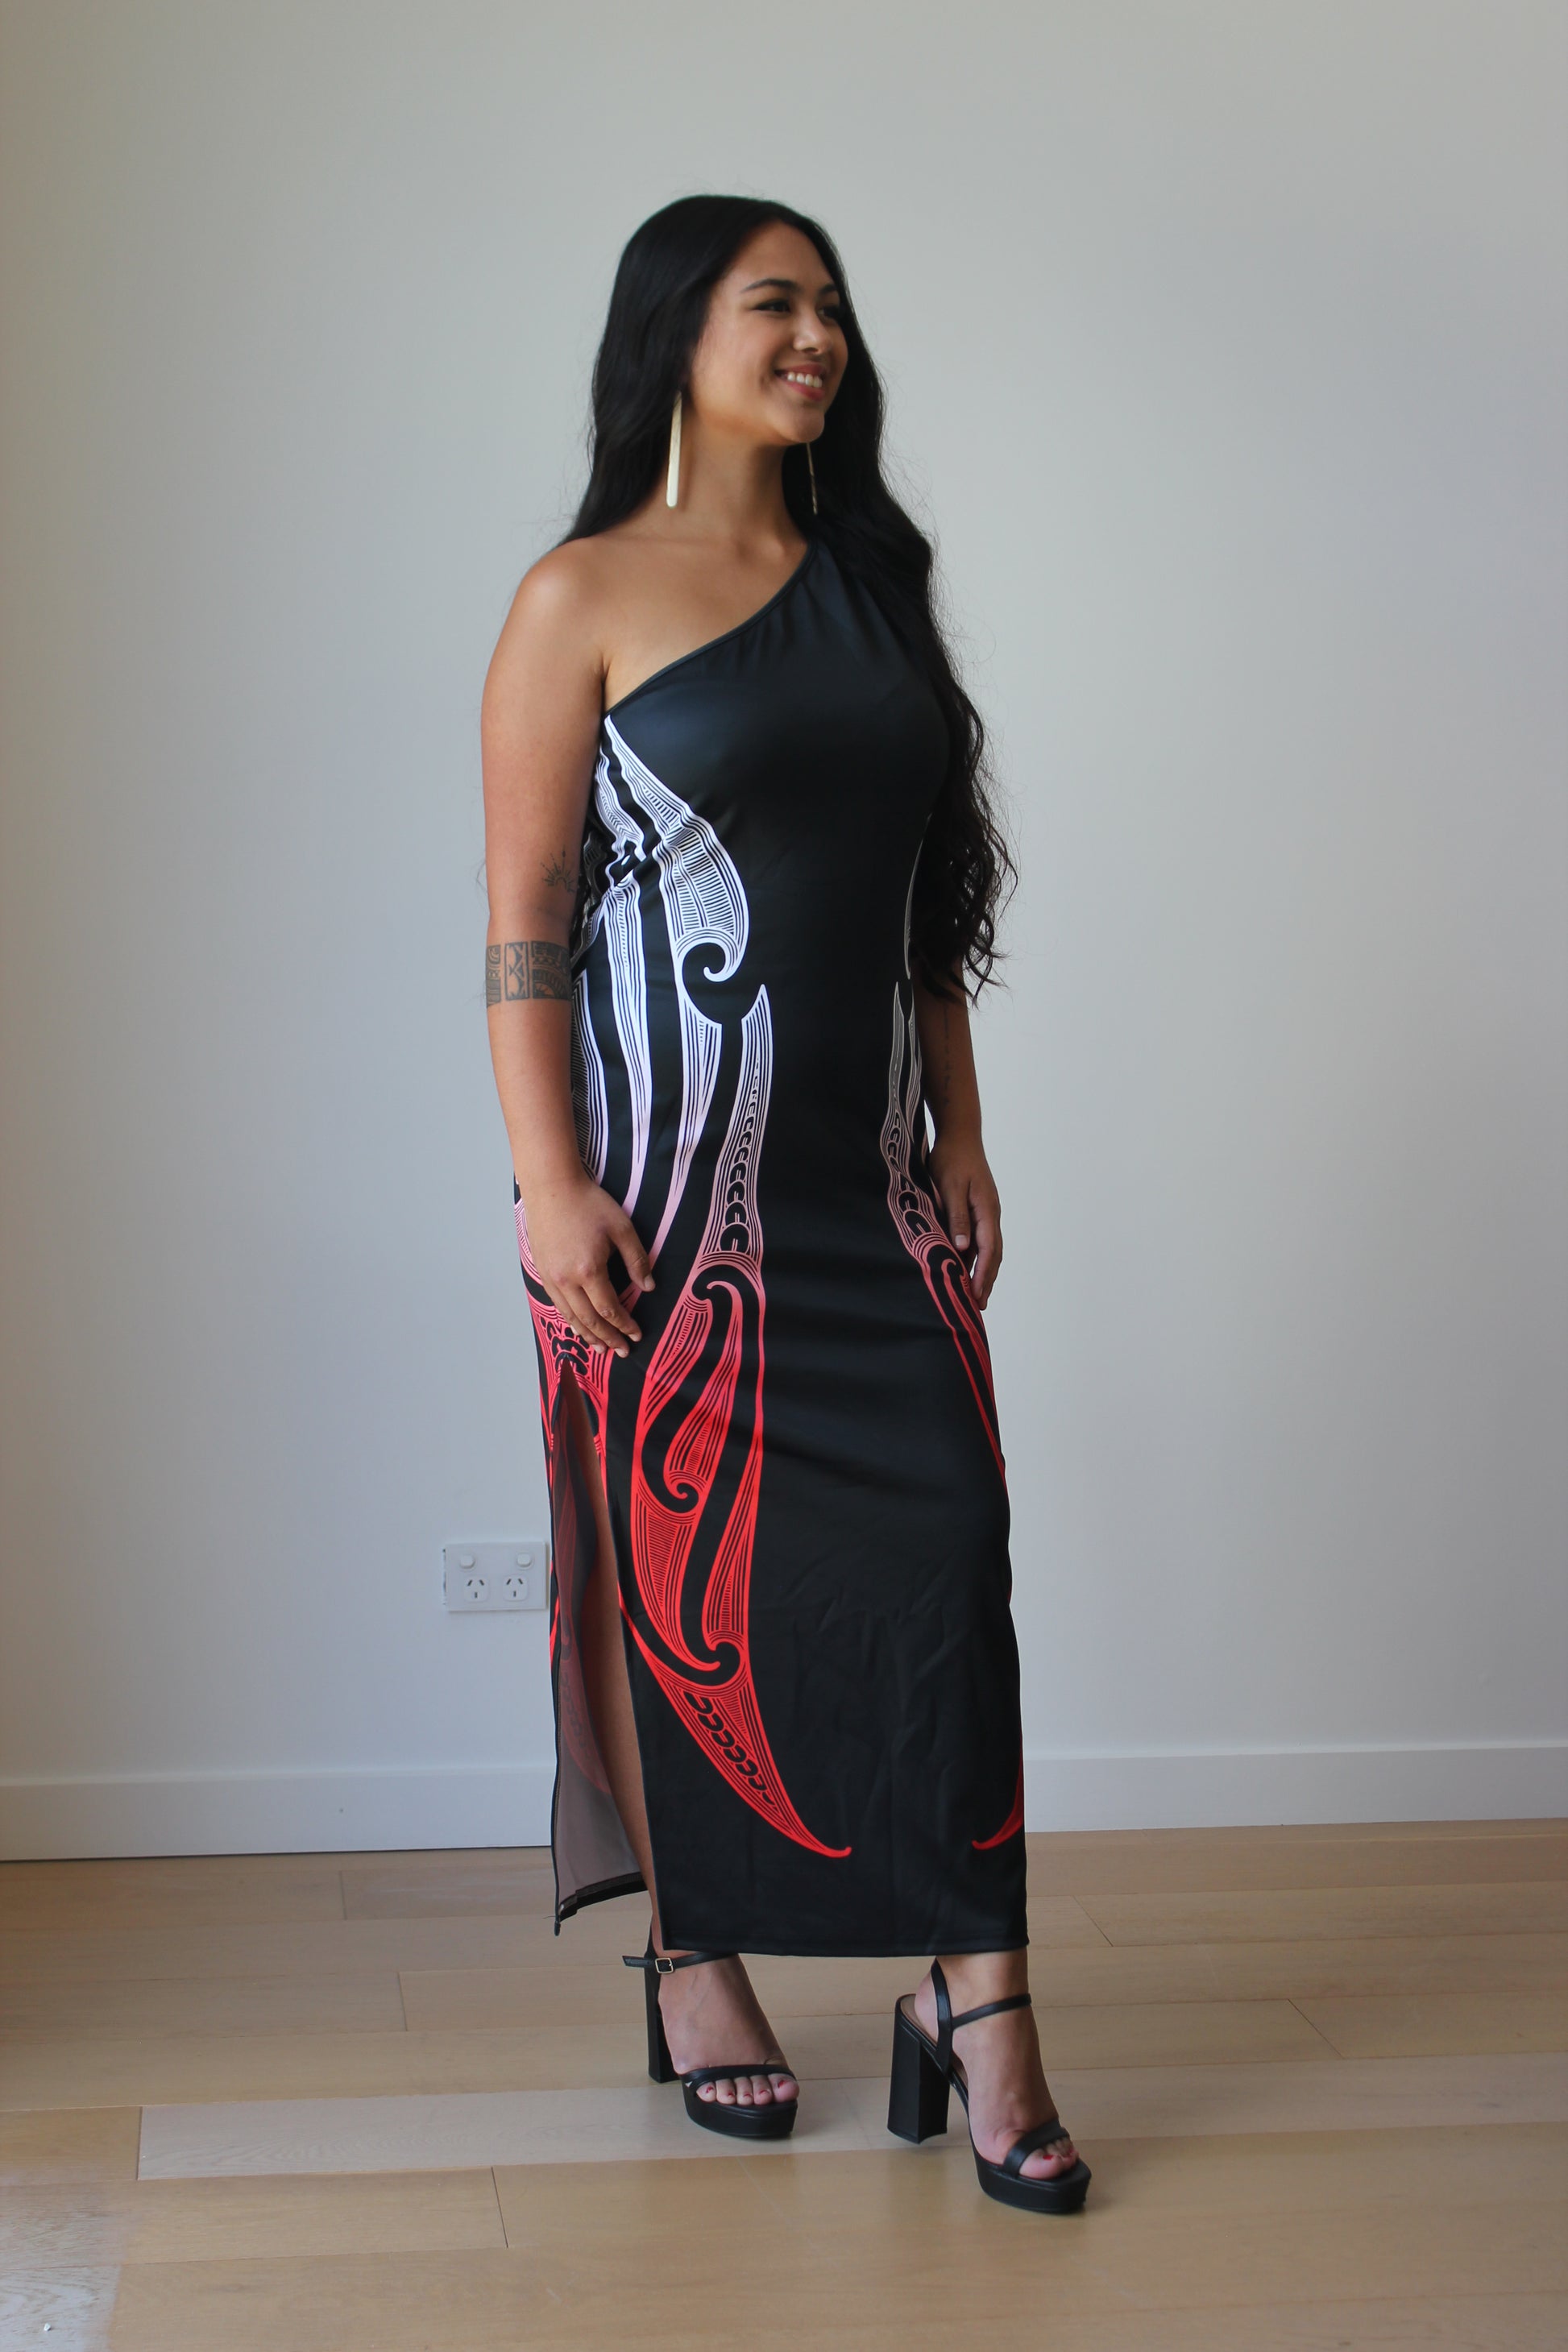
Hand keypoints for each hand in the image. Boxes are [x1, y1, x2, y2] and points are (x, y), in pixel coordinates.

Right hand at [520, 1174, 654, 1357]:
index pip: (609, 1308)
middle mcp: (566, 1280)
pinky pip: (558, 1305)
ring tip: (601, 1348)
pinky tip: (579, 1326)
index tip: (637, 1334)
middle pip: (588, 1320)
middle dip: (607, 1338)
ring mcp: (551, 1278)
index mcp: (588, 1271)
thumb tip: (648, 1287)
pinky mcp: (542, 1272)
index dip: (624, 1325)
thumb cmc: (589, 1204)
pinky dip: (570, 1320)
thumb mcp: (622, 1228)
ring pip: (570, 1317)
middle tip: (621, 1352)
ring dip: (587, 1335)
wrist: (552, 1187)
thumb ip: (637, 1260)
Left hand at [928, 1135, 1002, 1307]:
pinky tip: (965, 1268)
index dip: (983, 1275)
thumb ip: (957, 1217)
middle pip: (993, 1254)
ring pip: (987, 1248)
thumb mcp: (950, 1187)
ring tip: (975, 1295)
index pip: (988, 1250)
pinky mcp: (978, 1208)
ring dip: (982, 1271)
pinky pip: (979, 1238)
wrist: (959, 1134)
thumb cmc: (952, 1158)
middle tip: (979, 1306)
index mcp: (986, 1209)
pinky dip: (975, 1257)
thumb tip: (963, 1247)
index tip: (977, 1296)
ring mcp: (986, 1211)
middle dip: (986, 1280)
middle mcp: (991, 1213)